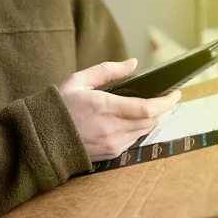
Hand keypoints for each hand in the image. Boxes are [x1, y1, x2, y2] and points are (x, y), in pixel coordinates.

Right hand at [60, 59, 180, 161]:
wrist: (41, 138)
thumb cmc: (58, 107)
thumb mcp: (79, 80)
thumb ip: (107, 70)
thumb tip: (133, 63)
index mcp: (104, 108)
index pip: (147, 108)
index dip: (166, 102)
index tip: (176, 93)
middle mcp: (111, 129)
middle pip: (152, 122)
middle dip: (165, 110)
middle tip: (170, 98)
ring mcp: (112, 144)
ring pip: (145, 132)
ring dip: (154, 120)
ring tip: (157, 107)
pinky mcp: (110, 154)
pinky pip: (133, 141)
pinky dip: (140, 129)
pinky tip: (138, 121)